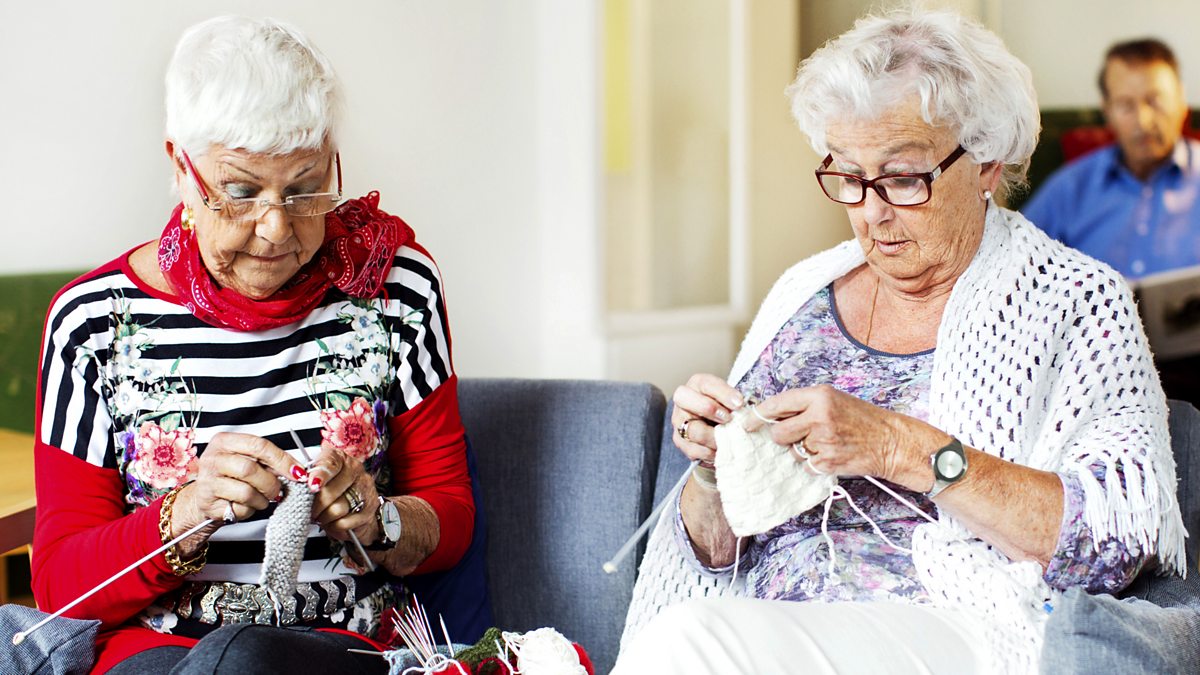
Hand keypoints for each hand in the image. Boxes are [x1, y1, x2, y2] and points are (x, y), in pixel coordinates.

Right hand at [172, 432, 308, 543]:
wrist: (206, 496)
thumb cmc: (232, 475)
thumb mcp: (249, 459)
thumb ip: (270, 461)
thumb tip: (297, 470)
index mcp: (224, 441)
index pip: (258, 445)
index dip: (282, 460)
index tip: (297, 472)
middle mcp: (212, 459)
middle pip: (250, 470)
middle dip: (271, 483)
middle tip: (277, 490)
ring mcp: (207, 482)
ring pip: (246, 492)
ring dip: (262, 499)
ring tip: (261, 497)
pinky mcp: (207, 503)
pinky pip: (239, 509)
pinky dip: (250, 510)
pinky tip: (246, 505)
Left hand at [307, 444, 381, 543]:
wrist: (357, 507)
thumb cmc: (334, 491)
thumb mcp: (319, 479)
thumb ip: (308, 478)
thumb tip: (296, 480)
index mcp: (340, 458)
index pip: (330, 464)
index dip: (320, 475)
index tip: (311, 485)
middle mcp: (355, 470)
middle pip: (330, 491)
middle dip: (315, 505)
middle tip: (309, 510)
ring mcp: (364, 489)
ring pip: (337, 509)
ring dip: (324, 517)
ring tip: (321, 517)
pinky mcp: (368, 509)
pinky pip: (344, 522)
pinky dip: (334, 526)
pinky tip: (332, 522)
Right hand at [671, 373, 745, 463]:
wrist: (715, 424)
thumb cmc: (724, 408)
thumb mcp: (730, 399)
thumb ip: (734, 401)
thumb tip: (740, 407)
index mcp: (697, 384)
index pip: (706, 384)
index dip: (723, 393)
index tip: (739, 403)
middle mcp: (683, 400)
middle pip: (685, 399)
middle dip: (708, 409)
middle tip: (728, 419)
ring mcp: (679, 420)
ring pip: (692, 429)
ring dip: (713, 437)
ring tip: (728, 440)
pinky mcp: (680, 440)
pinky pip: (693, 449)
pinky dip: (710, 452)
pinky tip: (721, 450)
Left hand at [743, 384, 947, 488]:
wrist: (891, 441)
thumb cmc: (861, 419)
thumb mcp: (833, 400)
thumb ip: (804, 404)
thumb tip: (771, 414)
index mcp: (819, 395)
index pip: (777, 404)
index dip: (758, 415)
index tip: (747, 423)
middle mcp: (819, 416)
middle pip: (778, 432)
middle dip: (782, 438)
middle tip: (795, 437)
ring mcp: (823, 441)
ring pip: (792, 452)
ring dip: (801, 451)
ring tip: (823, 444)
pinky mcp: (828, 462)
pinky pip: (806, 465)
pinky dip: (814, 463)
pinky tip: (830, 455)